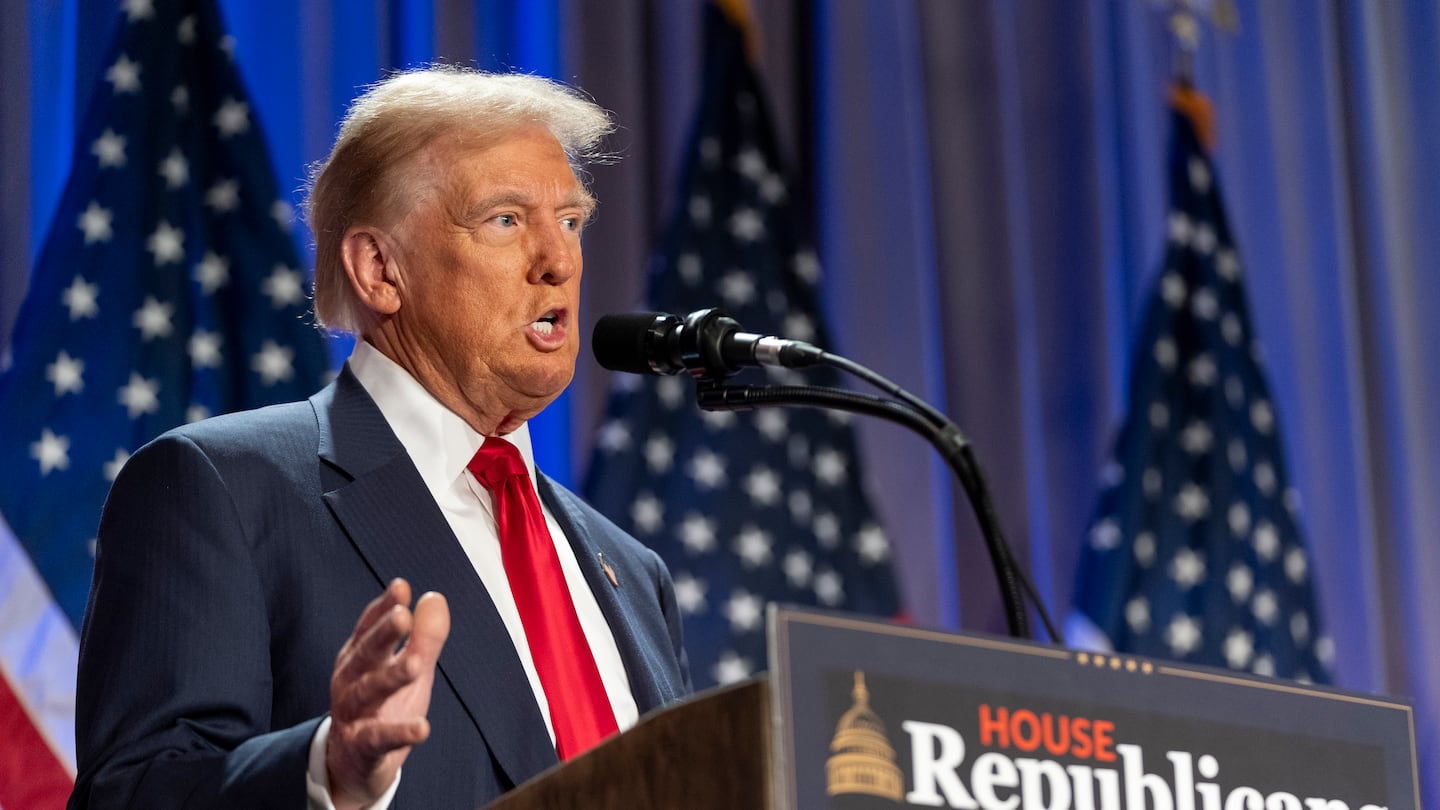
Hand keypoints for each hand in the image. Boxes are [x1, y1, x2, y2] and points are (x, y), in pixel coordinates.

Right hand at [326, 579, 449, 809]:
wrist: (353, 765)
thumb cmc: (383, 707)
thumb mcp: (408, 669)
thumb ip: (423, 637)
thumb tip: (434, 598)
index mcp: (360, 658)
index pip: (369, 627)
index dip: (384, 607)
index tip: (400, 586)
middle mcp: (350, 681)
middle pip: (366, 654)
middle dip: (383, 634)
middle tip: (402, 616)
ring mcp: (352, 714)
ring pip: (368, 692)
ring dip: (390, 677)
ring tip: (416, 665)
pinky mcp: (361, 747)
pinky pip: (379, 738)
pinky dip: (400, 733)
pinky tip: (423, 728)